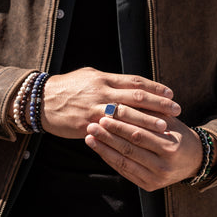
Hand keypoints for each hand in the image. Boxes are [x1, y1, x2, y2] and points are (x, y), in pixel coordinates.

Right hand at [39, 68, 180, 137]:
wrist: (40, 100)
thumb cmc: (67, 87)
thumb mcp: (89, 76)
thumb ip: (110, 81)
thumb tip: (131, 84)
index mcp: (104, 78)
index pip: (135, 81)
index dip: (154, 87)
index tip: (170, 93)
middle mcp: (102, 91)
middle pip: (136, 96)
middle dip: (158, 103)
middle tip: (176, 109)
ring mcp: (95, 108)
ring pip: (127, 114)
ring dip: (147, 120)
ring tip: (164, 126)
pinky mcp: (87, 124)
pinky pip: (111, 130)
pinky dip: (127, 134)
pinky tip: (138, 140)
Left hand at [84, 114, 203, 190]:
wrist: (194, 160)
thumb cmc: (179, 135)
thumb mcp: (168, 121)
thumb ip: (147, 114)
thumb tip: (119, 105)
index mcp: (169, 147)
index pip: (138, 135)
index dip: (119, 126)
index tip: (104, 116)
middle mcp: (163, 166)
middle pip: (129, 149)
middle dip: (108, 137)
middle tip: (91, 126)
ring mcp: (156, 179)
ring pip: (124, 163)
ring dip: (104, 150)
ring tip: (90, 138)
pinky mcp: (149, 186)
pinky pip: (126, 172)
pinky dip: (111, 160)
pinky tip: (100, 150)